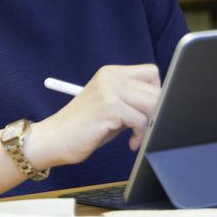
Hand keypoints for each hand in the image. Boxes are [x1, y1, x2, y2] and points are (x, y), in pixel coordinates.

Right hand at [40, 64, 161, 165]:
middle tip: (144, 130)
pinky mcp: (109, 107)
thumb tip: (162, 104)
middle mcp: (110, 77)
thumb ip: (132, 100)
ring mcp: (109, 90)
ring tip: (136, 137)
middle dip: (155, 113)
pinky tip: (130, 143)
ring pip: (152, 104)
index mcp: (111, 73)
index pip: (151, 73)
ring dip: (149, 125)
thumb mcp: (110, 107)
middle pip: (155, 90)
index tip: (147, 112)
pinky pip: (140, 120)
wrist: (54, 139)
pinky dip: (139, 135)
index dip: (155, 93)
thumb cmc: (83, 127)